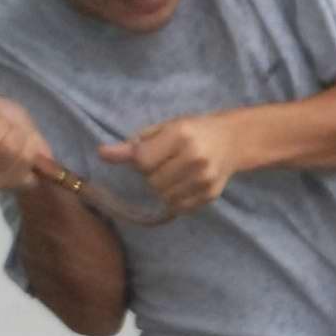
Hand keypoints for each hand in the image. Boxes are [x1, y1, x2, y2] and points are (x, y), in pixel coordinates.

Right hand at [0, 91, 56, 192]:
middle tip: (7, 126)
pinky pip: (24, 161)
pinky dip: (32, 149)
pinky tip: (28, 149)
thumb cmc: (1, 121)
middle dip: (4, 126)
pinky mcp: (6, 185)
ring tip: (20, 136)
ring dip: (21, 136)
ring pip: (8, 150)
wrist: (25, 141)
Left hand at [98, 111, 244, 212]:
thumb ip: (135, 143)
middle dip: (152, 174)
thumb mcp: (165, 128)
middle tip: (166, 162)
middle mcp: (195, 158)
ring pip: (163, 197)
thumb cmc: (193, 131)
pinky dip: (175, 198)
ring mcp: (204, 179)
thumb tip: (102, 154)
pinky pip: (178, 207)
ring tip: (176, 172)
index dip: (139, 160)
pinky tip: (184, 183)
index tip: (149, 153)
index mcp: (181, 134)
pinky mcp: (210, 195)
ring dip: (163, 187)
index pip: (142, 160)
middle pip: (152, 181)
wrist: (233, 140)